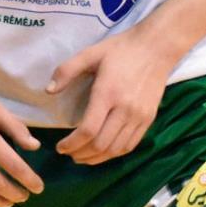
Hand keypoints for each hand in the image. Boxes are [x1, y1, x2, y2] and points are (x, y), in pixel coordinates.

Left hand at [49, 32, 173, 165]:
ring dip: (96, 158)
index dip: (71, 144)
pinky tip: (103, 152)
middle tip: (68, 153)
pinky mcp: (149, 119)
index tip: (60, 147)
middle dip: (81, 154)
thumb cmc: (121, 50)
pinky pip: (130, 145)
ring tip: (82, 157)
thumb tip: (48, 91)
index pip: (88, 129)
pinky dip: (114, 154)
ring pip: (116, 149)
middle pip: (101, 144)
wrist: (157, 47)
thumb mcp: (90, 53)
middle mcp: (125, 109)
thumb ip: (67, 70)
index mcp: (107, 93)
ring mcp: (139, 116)